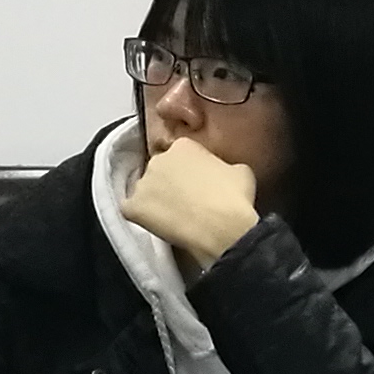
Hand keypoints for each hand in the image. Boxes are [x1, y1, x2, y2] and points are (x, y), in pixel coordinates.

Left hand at [119, 134, 262, 272]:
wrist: (221, 227)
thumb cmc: (235, 197)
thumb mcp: (241, 170)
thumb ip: (224, 166)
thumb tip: (221, 173)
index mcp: (184, 146)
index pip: (182, 154)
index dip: (191, 171)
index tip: (199, 184)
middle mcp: (158, 158)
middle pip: (161, 170)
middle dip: (170, 183)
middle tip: (186, 201)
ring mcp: (142, 183)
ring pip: (145, 190)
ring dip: (155, 200)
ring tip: (172, 217)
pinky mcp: (131, 207)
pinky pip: (131, 210)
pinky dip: (140, 217)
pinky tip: (157, 225)